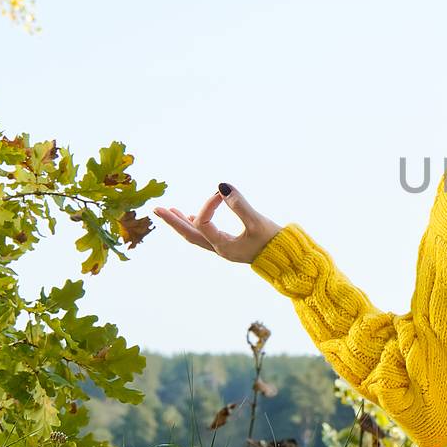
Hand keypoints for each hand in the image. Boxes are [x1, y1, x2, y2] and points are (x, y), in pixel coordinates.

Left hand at [154, 183, 282, 263]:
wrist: (289, 260)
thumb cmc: (274, 243)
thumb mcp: (257, 222)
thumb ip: (239, 204)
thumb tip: (221, 186)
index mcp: (222, 246)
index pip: (204, 222)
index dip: (208, 204)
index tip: (222, 193)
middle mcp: (219, 249)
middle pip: (189, 234)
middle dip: (173, 221)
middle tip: (156, 209)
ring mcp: (224, 248)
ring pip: (196, 236)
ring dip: (183, 223)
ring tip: (170, 211)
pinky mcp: (232, 245)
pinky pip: (207, 236)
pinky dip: (197, 226)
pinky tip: (193, 218)